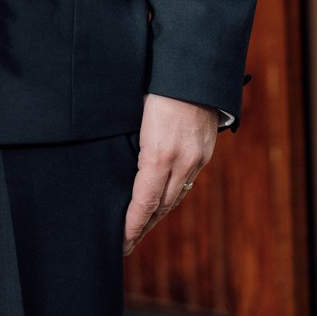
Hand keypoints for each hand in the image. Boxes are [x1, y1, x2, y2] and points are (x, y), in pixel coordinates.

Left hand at [123, 94, 218, 255]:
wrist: (195, 70)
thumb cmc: (156, 84)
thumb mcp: (133, 114)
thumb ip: (127, 143)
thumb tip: (112, 166)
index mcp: (159, 153)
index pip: (144, 201)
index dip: (133, 225)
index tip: (121, 242)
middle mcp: (182, 161)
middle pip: (162, 206)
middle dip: (143, 227)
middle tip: (126, 245)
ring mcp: (197, 157)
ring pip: (176, 196)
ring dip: (158, 215)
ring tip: (141, 230)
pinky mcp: (205, 152)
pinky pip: (187, 183)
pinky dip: (172, 197)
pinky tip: (162, 203)